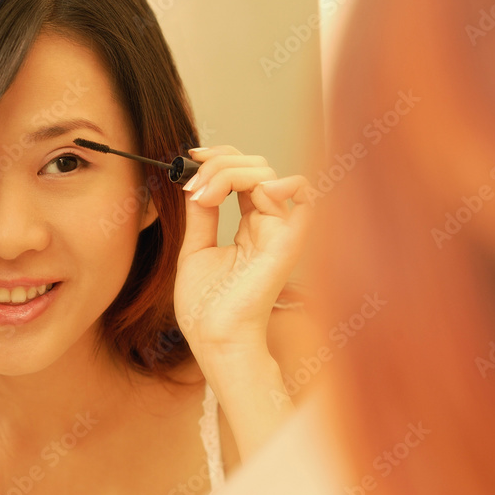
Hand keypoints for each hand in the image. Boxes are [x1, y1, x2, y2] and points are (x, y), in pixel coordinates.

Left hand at [174, 146, 311, 361]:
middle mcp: (269, 224)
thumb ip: (201, 214)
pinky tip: (244, 194)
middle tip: (193, 187)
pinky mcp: (287, 242)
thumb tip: (196, 181)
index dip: (220, 157)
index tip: (191, 158)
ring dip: (229, 172)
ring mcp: (280, 231)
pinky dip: (275, 183)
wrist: (214, 337)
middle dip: (219, 163)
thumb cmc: (206, 307)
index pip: (244, 173)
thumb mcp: (196, 248)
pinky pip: (303, 196)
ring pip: (266, 173)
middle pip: (255, 166)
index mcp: (250, 226)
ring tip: (203, 196)